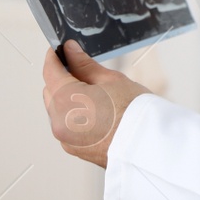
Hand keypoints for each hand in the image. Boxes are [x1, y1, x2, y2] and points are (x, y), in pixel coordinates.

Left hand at [41, 40, 148, 166]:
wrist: (149, 145)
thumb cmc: (135, 113)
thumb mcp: (110, 79)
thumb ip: (84, 64)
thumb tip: (70, 51)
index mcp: (65, 101)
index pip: (50, 71)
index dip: (54, 57)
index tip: (60, 50)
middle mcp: (60, 122)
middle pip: (50, 92)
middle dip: (62, 79)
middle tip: (82, 69)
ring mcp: (66, 139)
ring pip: (57, 111)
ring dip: (67, 99)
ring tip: (95, 94)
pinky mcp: (75, 149)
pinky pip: (66, 126)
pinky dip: (74, 117)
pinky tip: (95, 112)